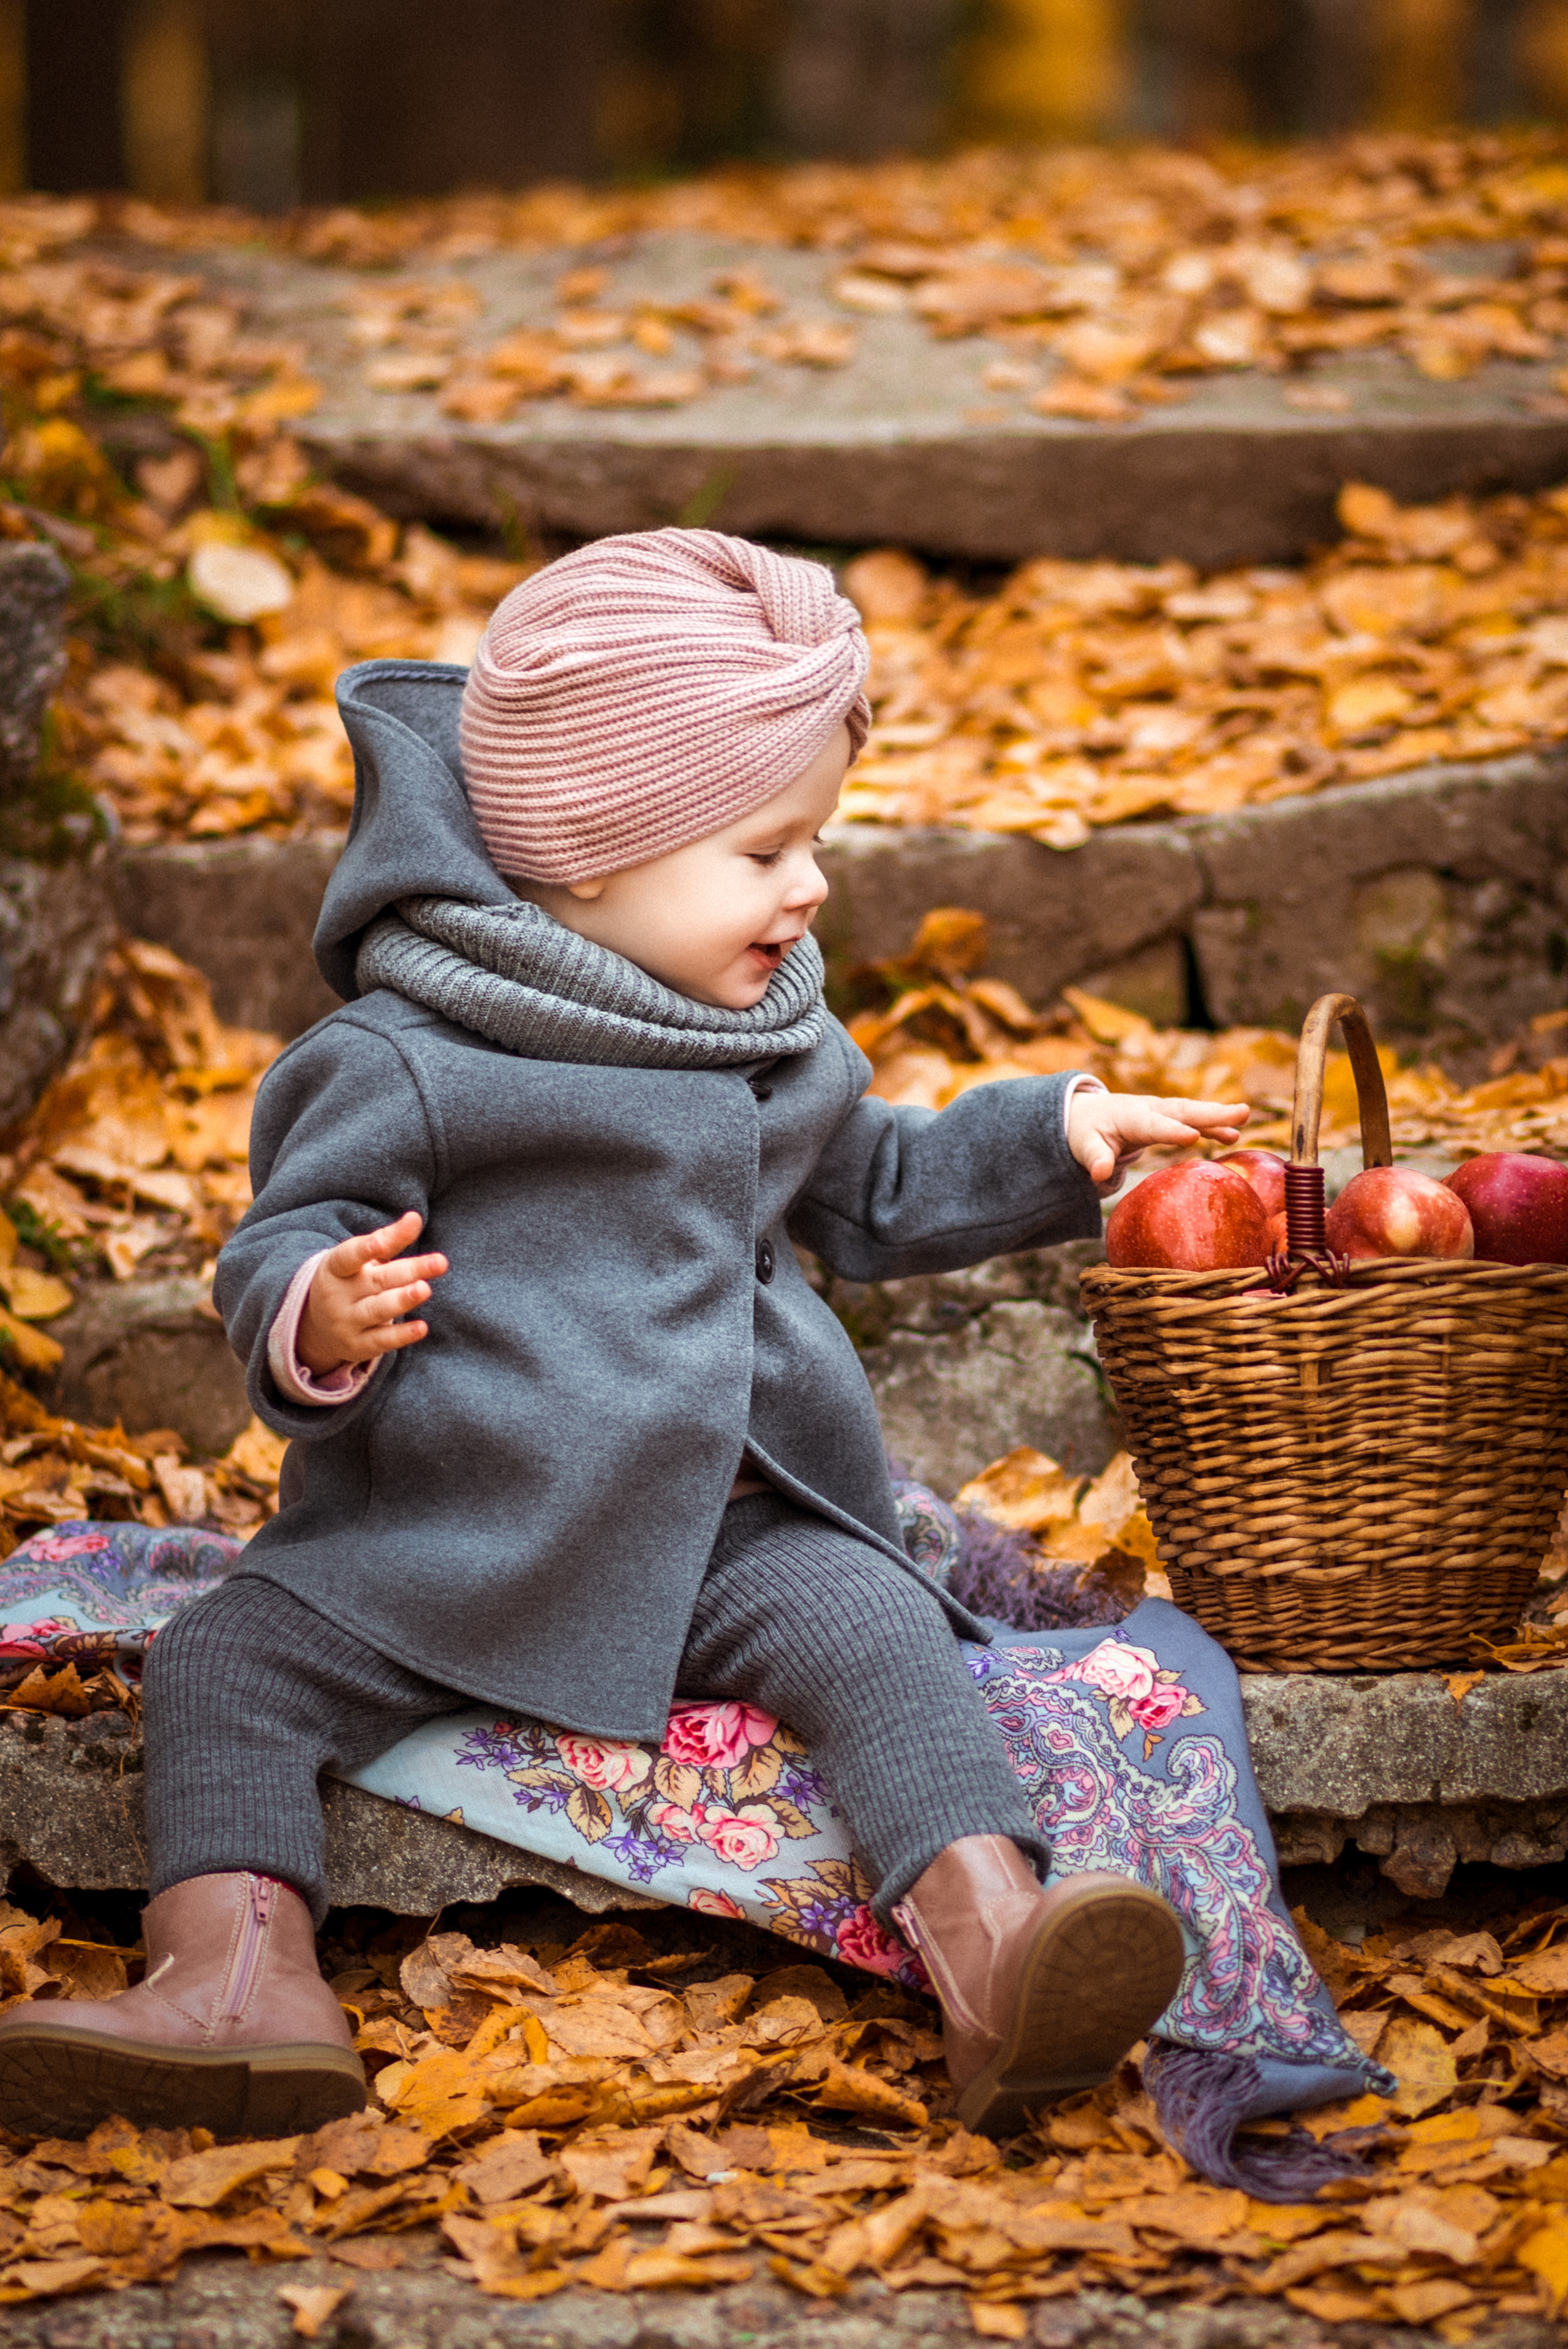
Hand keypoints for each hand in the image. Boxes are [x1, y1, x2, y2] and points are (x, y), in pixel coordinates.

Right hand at [297, 1211, 447, 1374]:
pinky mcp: (358, 1346)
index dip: (369, 1247)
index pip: (350, 1256)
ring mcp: (346, 1322)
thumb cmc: (350, 1282)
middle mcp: (339, 1295)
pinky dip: (402, 1335)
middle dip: (410, 1271)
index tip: (386, 1240)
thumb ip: (388, 1239)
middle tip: (440, 1261)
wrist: (316, 1328)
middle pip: (377, 1281)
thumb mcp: (361, 1260)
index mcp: (335, 1268)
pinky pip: (381, 1340)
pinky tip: (422, 1327)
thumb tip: (415, 1217)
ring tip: (425, 1289)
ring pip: (377, 1311)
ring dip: (402, 1300)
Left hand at [1068, 1088, 1248, 1195]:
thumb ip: (1095, 1159)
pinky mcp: (1169, 1118)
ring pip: (1192, 1112)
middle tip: (1239, 1113)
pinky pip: (1193, 1121)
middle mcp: (1149, 1108)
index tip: (1192, 1136)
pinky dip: (1213, 1127)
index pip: (1152, 1124)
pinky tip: (1233, 1137)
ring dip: (1218, 1116)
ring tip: (1243, 1119)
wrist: (1089, 1115)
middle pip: (1182, 1110)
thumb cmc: (1087, 1133)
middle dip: (1210, 1113)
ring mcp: (1161, 1111)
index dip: (1171, 1131)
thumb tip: (1098, 1174)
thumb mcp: (1085, 1147)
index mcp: (1129, 1116)